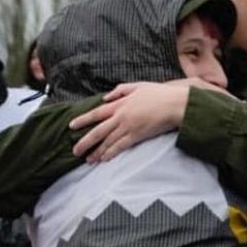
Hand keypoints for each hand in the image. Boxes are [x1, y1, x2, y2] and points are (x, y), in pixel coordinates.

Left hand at [70, 80, 229, 161]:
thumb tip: (106, 97)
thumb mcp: (138, 86)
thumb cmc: (160, 93)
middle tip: (75, 151)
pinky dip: (111, 153)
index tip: (72, 126)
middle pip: (98, 131)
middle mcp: (121, 116)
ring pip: (108, 141)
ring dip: (97, 152)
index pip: (97, 112)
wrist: (175, 103)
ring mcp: (128, 127)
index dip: (83, 119)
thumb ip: (121, 90)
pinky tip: (104, 160)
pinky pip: (120, 147)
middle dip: (85, 142)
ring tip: (88, 160)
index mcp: (120, 103)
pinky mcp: (137, 136)